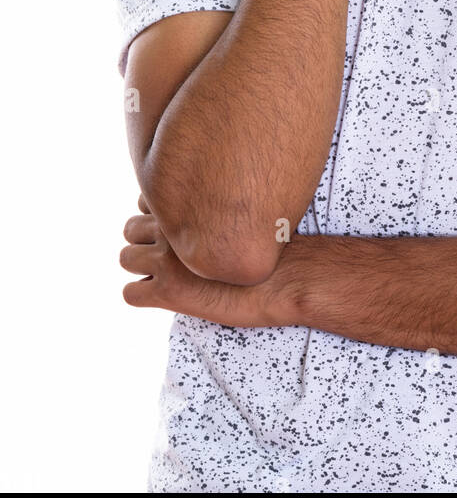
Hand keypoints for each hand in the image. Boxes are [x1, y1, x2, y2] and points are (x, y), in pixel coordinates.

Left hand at [119, 193, 270, 326]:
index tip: (177, 230)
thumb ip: (217, 205)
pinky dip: (143, 295)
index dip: (159, 217)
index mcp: (188, 201)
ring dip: (141, 267)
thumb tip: (211, 204)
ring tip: (167, 277)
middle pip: (130, 228)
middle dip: (145, 241)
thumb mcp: (245, 208)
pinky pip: (131, 294)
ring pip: (126, 258)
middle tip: (170, 257)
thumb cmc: (277, 242)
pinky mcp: (168, 291)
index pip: (146, 200)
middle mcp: (172, 227)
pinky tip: (165, 297)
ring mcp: (167, 259)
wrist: (290, 276)